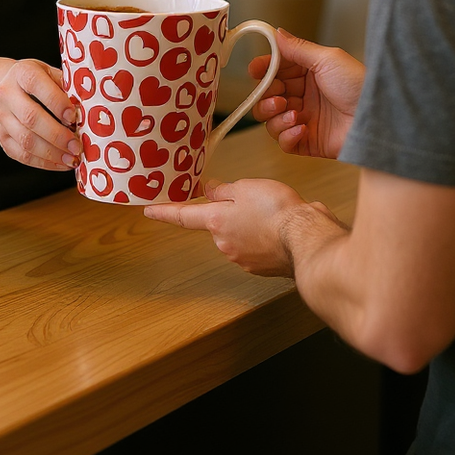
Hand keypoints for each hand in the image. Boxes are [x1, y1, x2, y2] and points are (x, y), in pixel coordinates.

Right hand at [0, 59, 80, 170]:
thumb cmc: (38, 81)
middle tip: (77, 145)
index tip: (74, 117)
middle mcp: (6, 94)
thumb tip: (89, 109)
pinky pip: (21, 155)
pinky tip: (61, 163)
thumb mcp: (51, 74)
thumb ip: (67, 87)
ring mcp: (1, 117)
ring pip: (25, 140)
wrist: (6, 87)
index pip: (36, 85)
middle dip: (57, 135)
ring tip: (72, 158)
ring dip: (52, 153)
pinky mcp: (2, 137)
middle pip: (30, 118)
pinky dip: (44, 163)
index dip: (56, 102)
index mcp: (22, 73)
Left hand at [144, 177, 344, 275]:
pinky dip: (264, 236)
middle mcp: (224, 244)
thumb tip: (210, 191)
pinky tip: (281, 227)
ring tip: (274, 211)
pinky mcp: (261, 267)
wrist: (306, 239)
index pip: (183, 215)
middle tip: (254, 197)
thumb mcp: (247, 187)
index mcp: (216, 221)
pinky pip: (256, 246)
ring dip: (250, 223)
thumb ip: (225, 190)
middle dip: (230, 211)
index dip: (164, 211)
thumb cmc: (276, 210)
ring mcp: (242, 258)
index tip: (147, 210)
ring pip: (239, 234)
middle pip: (218, 223)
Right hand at [249, 28, 364, 158]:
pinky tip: (301, 127)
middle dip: (265, 96)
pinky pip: (283, 142)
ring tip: (292, 113)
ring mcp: (303, 119)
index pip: (274, 70)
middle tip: (277, 96)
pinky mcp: (307, 141)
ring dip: (273, 117)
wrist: (377, 118)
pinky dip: (287, 135)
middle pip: (266, 96)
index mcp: (307, 74)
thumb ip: (298, 49)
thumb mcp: (328, 59)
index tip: (256, 70)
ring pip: (270, 120)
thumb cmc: (359, 85)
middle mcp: (302, 96)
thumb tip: (276, 33)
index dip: (262, 70)